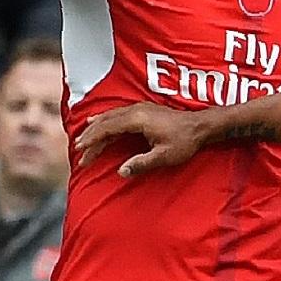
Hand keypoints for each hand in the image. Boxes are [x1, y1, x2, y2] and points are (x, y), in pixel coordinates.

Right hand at [74, 103, 207, 175]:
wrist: (201, 126)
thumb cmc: (184, 142)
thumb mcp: (164, 157)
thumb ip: (141, 164)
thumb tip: (121, 172)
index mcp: (137, 119)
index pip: (107, 128)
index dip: (92, 140)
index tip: (80, 150)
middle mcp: (135, 111)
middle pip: (105, 122)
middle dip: (90, 137)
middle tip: (78, 152)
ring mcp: (139, 109)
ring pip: (110, 118)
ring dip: (96, 130)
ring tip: (82, 140)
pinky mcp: (143, 111)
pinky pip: (117, 116)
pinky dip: (104, 122)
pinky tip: (98, 124)